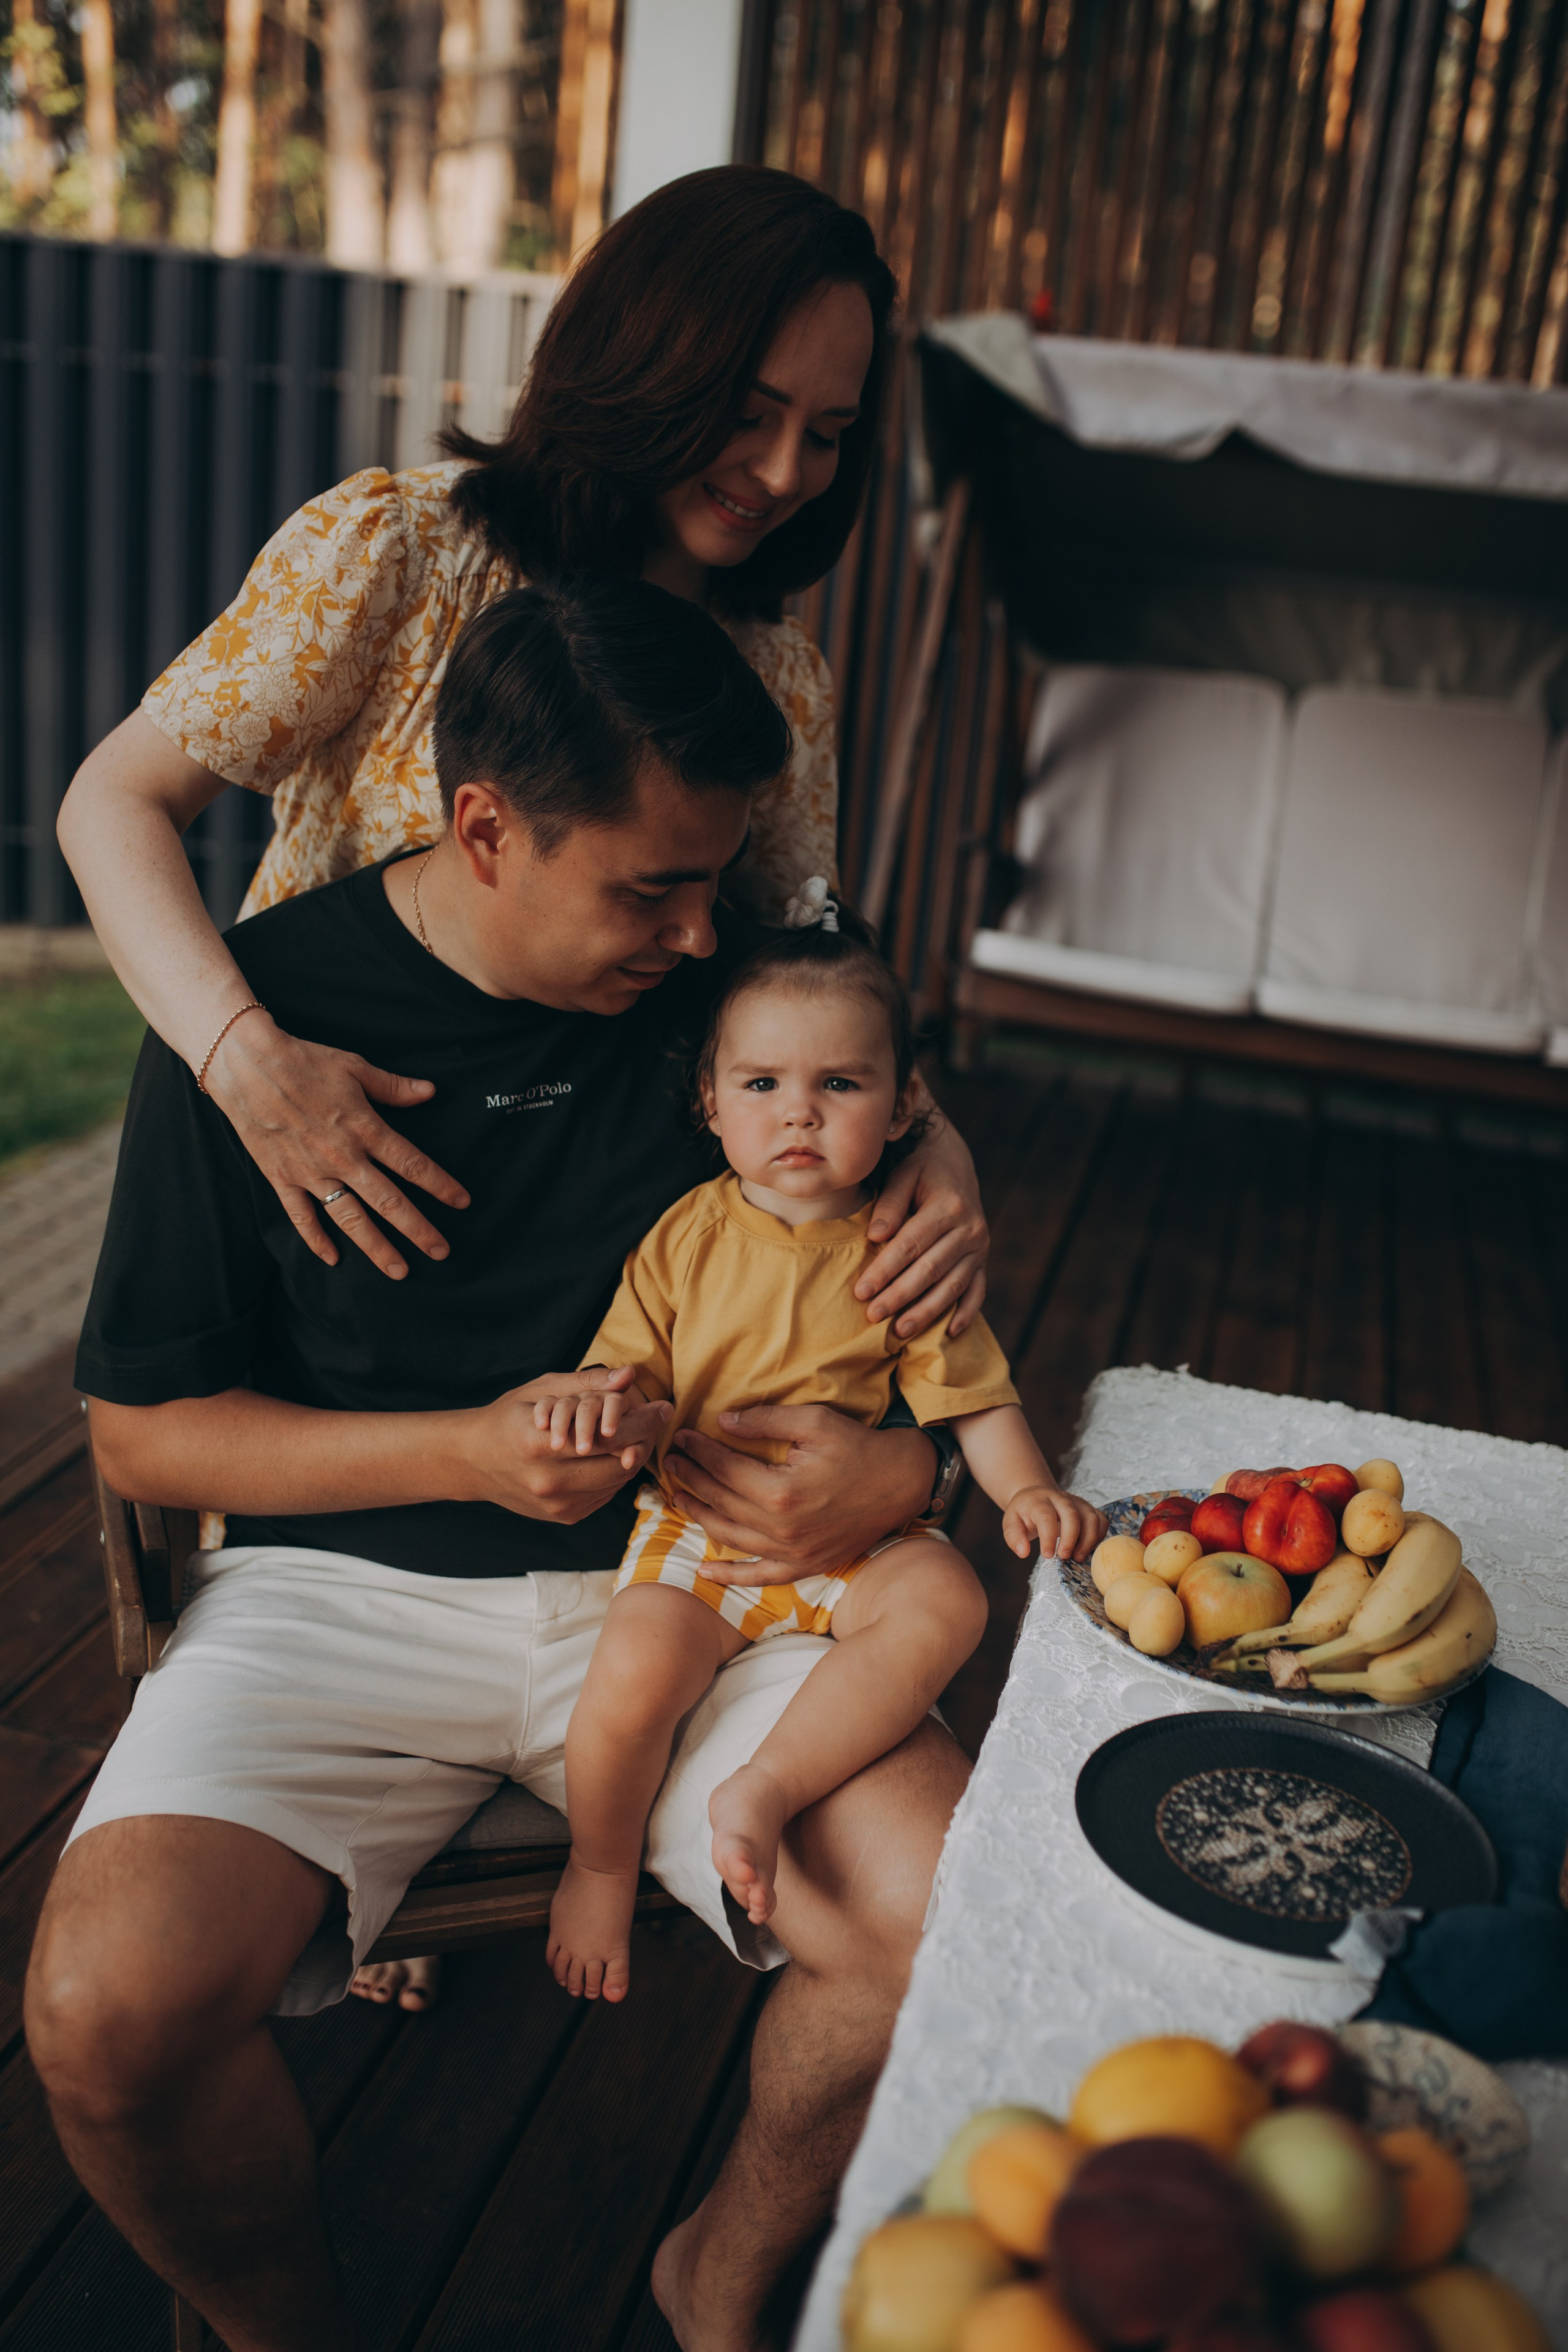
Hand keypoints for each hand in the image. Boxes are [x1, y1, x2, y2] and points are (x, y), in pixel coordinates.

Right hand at [203, 1010, 469, 1279]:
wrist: (246, 1066)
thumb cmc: (303, 1061)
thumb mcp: (355, 1067)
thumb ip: (393, 1087)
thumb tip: (429, 1091)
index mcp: (365, 1128)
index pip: (412, 1164)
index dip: (440, 1185)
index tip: (462, 1202)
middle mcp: (342, 1156)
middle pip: (388, 1201)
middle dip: (418, 1229)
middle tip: (441, 1252)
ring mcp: (310, 1171)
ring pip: (349, 1218)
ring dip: (376, 1247)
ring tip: (399, 1271)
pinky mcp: (281, 1177)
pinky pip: (301, 1216)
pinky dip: (316, 1239)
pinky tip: (333, 1259)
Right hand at [467, 1367, 670, 1522]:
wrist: (474, 1462)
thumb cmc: (508, 1418)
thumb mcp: (541, 1390)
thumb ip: (587, 1384)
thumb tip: (629, 1376)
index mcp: (538, 1446)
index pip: (608, 1436)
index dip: (642, 1422)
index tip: (662, 1406)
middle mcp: (548, 1482)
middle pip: (619, 1463)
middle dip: (644, 1439)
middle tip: (658, 1419)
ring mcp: (556, 1505)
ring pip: (617, 1482)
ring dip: (633, 1457)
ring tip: (639, 1433)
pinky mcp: (564, 1517)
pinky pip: (605, 1495)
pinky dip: (615, 1474)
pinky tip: (615, 1455)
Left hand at [667, 1406, 935, 1583]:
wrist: (901, 1483)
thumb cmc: (858, 1447)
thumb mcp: (814, 1422)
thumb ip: (764, 1421)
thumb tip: (722, 1420)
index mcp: (782, 1491)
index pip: (724, 1469)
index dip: (699, 1451)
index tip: (683, 1436)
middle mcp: (782, 1529)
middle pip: (721, 1501)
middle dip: (690, 1478)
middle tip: (670, 1460)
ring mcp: (793, 1553)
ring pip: (730, 1537)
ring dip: (699, 1516)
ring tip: (678, 1497)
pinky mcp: (805, 1567)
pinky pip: (760, 1577)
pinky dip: (730, 1577)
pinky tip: (704, 1572)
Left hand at [857, 1101, 988, 1340]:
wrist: (955, 1161)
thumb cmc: (921, 1168)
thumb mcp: (903, 1174)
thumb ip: (890, 1204)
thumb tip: (876, 1236)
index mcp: (949, 1206)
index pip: (911, 1245)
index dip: (885, 1270)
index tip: (861, 1291)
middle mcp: (970, 1229)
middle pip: (930, 1270)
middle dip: (900, 1295)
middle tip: (872, 1315)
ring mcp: (981, 1247)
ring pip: (953, 1286)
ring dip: (927, 1312)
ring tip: (900, 1331)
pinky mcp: (983, 1260)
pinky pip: (978, 1291)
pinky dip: (966, 1313)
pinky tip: (950, 1334)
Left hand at [1002, 1485, 1107, 1562]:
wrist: (1035, 1495)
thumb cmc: (1024, 1513)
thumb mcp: (1011, 1523)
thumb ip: (1014, 1537)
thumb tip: (1023, 1552)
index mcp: (1039, 1501)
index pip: (1046, 1516)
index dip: (1048, 1537)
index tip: (1047, 1555)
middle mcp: (1060, 1498)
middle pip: (1072, 1514)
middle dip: (1071, 1538)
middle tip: (1063, 1557)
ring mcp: (1077, 1502)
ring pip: (1090, 1517)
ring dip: (1088, 1540)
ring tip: (1077, 1557)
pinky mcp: (1087, 1508)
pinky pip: (1101, 1520)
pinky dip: (1099, 1535)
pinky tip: (1089, 1548)